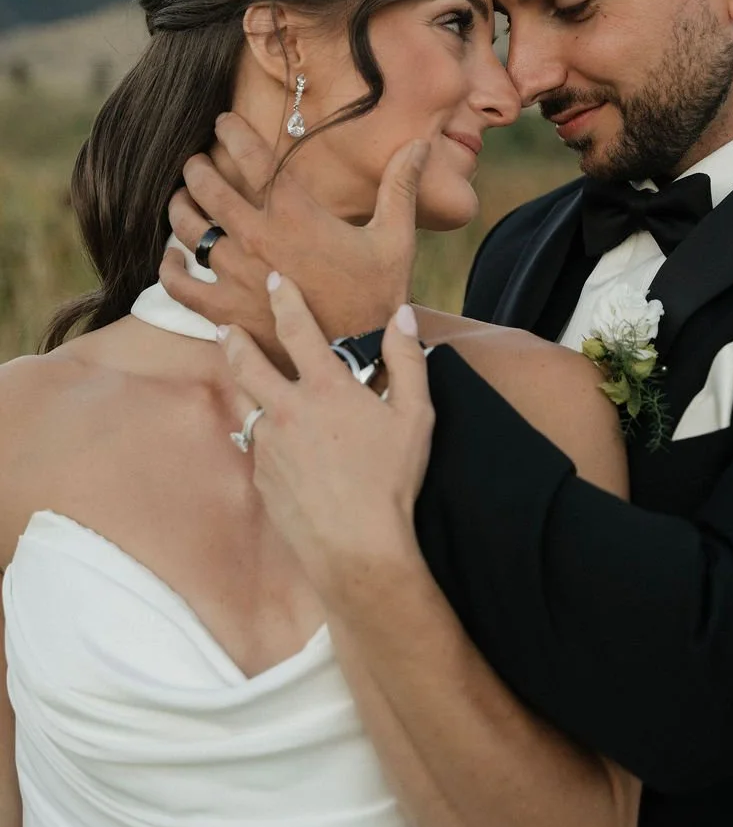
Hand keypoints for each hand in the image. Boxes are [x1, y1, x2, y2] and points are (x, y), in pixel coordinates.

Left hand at [161, 113, 428, 353]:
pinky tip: (172, 259)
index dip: (232, 132)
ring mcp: (235, 274)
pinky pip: (178, 283)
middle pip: (209, 187)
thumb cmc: (377, 297)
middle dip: (197, 168)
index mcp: (295, 213)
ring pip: (188, 229)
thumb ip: (400, 187)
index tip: (221, 121)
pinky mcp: (223, 310)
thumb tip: (420, 144)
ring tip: (179, 201)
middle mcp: (257, 236)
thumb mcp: (395, 238)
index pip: (253, 157)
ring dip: (179, 209)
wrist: (358, 358)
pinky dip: (170, 267)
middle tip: (194, 163)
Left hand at [219, 272, 433, 602]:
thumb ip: (407, 359)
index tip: (273, 280)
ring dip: (243, 387)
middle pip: (247, 363)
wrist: (356, 545)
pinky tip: (273, 444)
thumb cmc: (390, 480)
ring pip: (247, 405)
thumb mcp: (415, 415)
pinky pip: (257, 447)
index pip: (298, 329)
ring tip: (243, 379)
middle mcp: (287, 410)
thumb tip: (403, 316)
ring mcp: (268, 446)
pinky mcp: (261, 478)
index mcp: (325, 388)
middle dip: (234, 340)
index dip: (284, 299)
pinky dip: (262, 437)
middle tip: (224, 326)